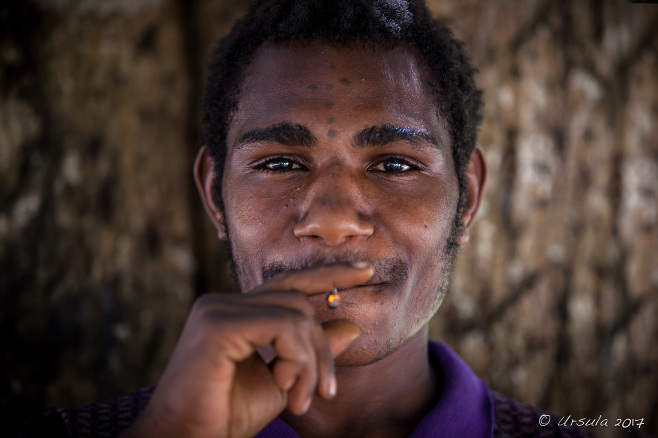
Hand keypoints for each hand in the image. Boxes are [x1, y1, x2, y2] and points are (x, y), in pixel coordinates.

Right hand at [120, 263, 372, 437]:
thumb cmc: (228, 416)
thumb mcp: (284, 381)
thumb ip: (312, 352)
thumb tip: (351, 325)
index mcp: (235, 312)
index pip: (289, 283)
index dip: (329, 275)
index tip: (366, 271)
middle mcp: (223, 302)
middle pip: (298, 302)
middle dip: (321, 348)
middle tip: (325, 393)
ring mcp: (218, 309)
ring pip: (294, 315)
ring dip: (311, 363)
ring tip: (301, 400)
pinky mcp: (217, 324)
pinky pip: (281, 325)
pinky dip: (297, 358)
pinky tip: (285, 385)